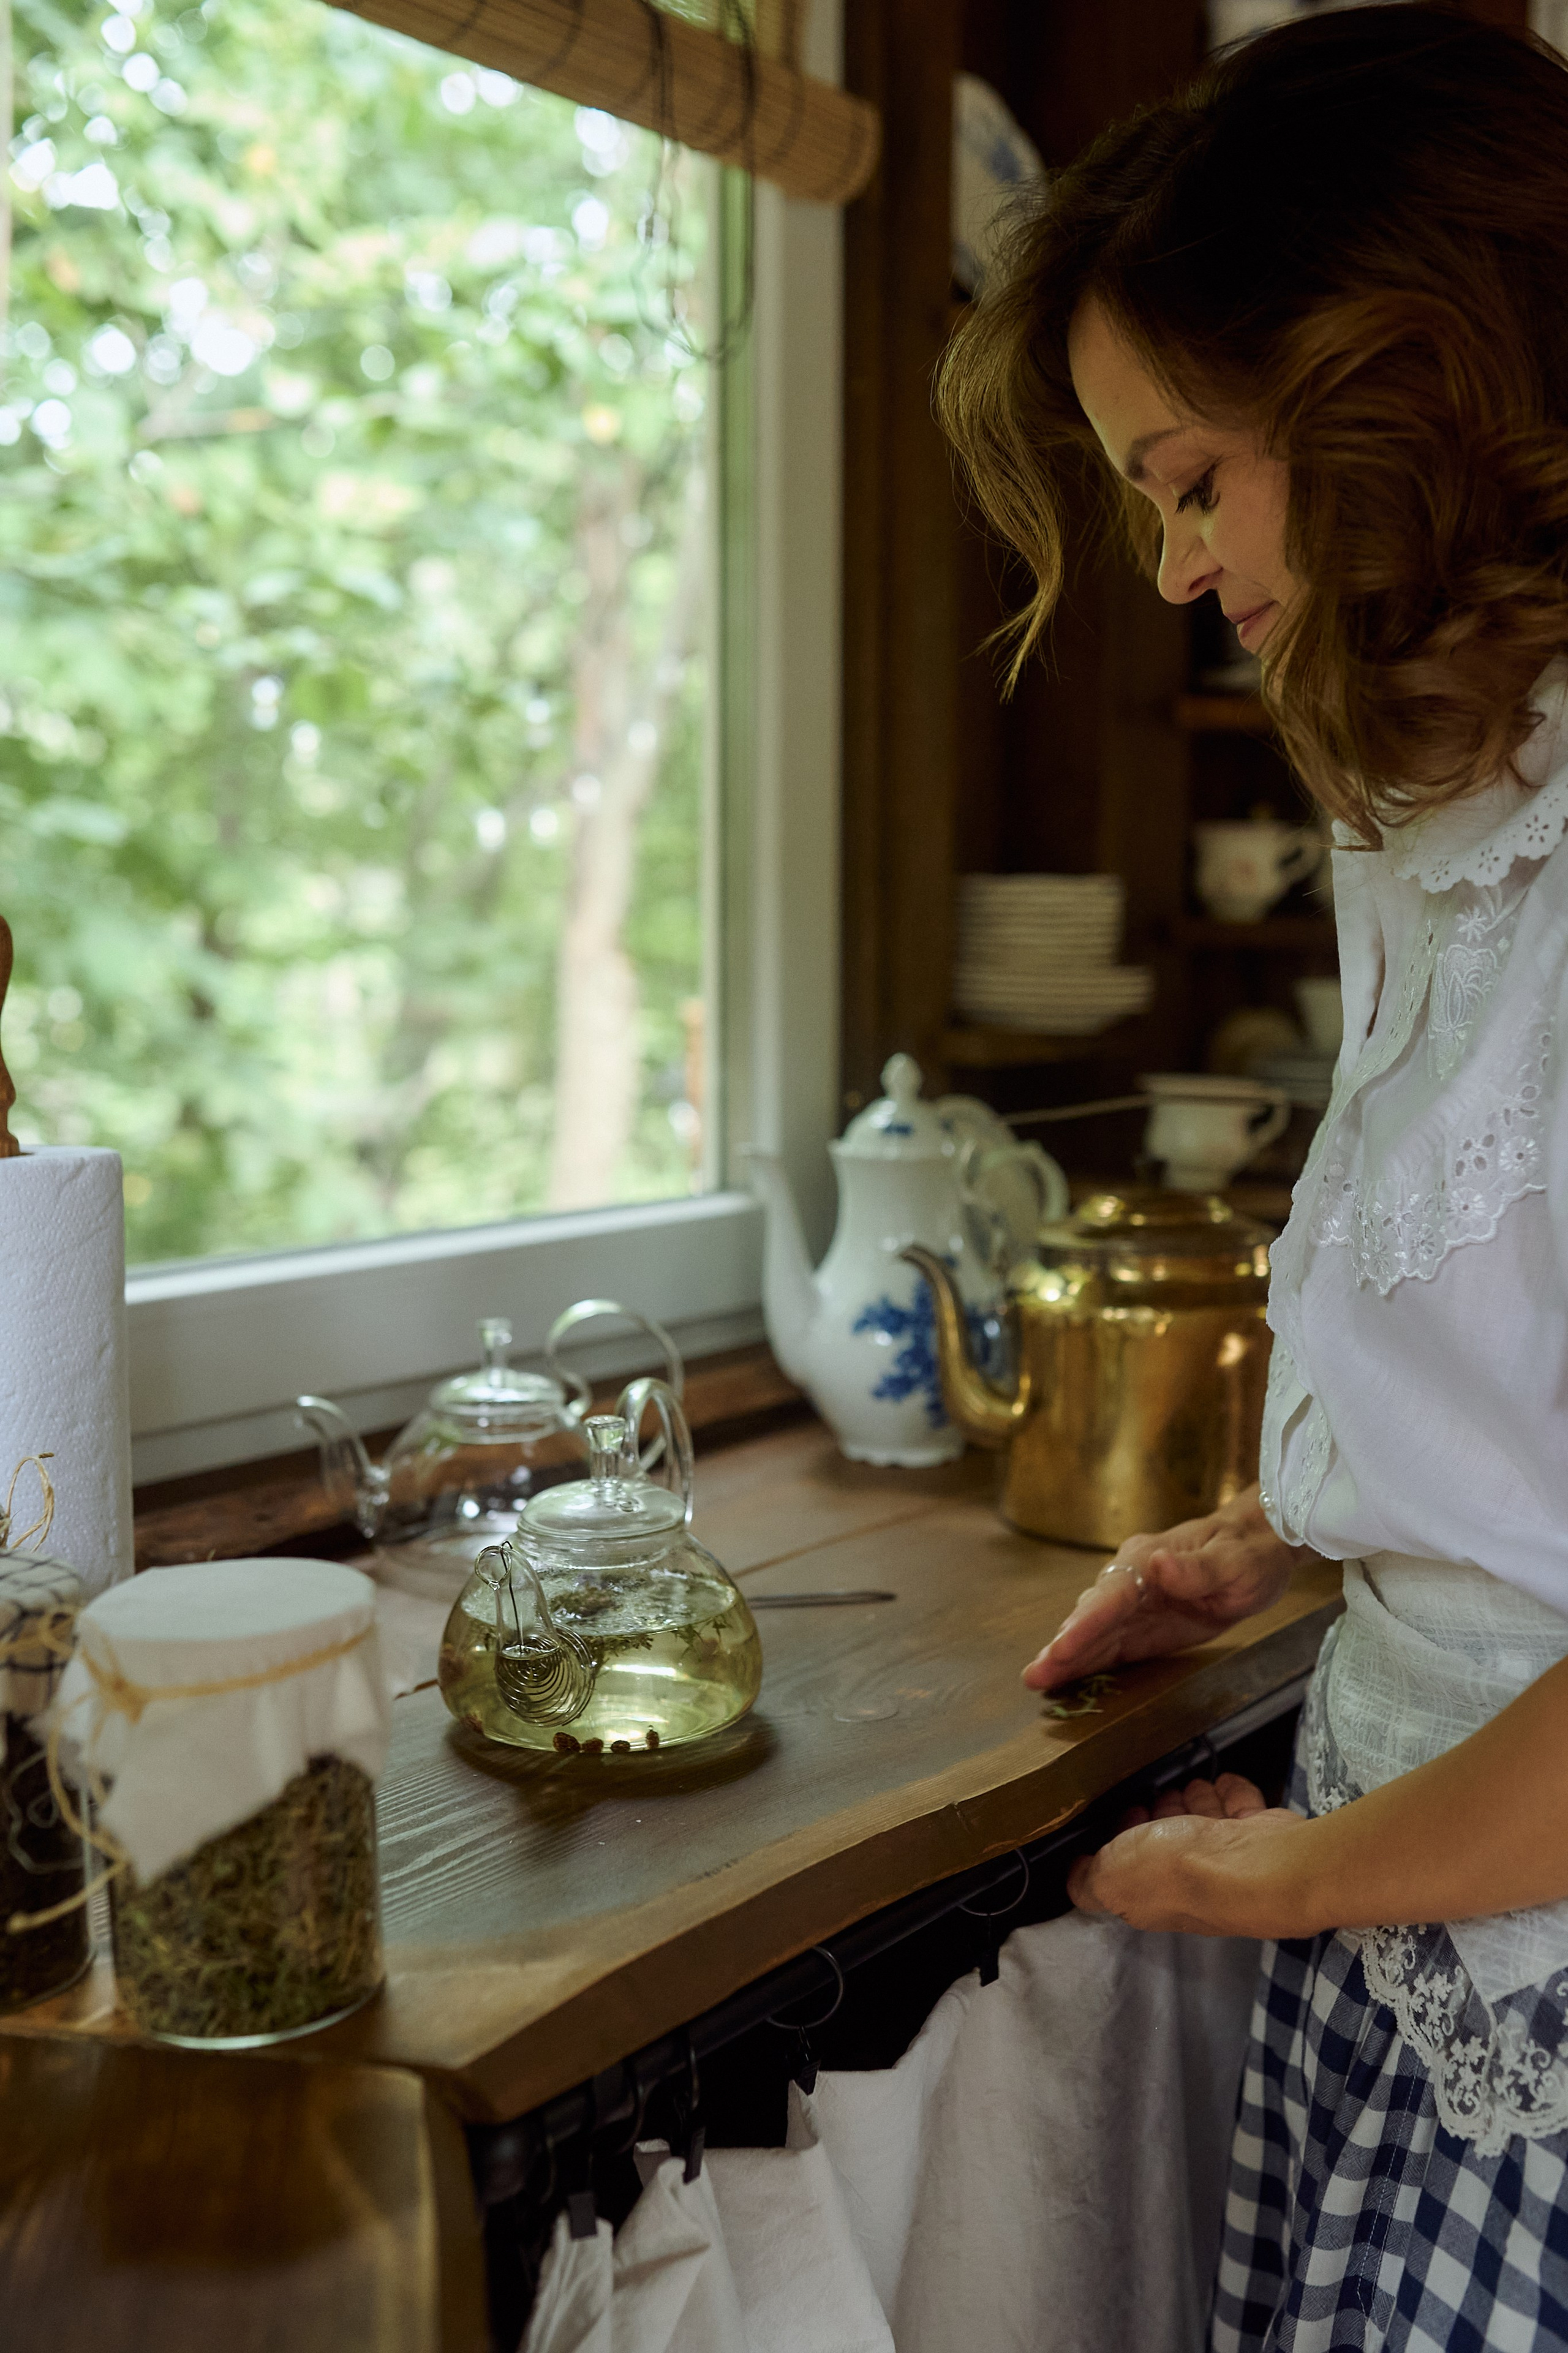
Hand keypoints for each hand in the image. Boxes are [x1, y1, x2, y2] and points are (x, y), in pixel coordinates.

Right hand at [1023, 1483, 1313, 1693]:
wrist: (1256, 1548)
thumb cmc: (1247, 1553)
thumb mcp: (1234, 1562)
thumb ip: (1196, 1568)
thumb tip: (1157, 1565)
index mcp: (1147, 1559)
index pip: (1111, 1594)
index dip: (1086, 1623)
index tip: (1062, 1646)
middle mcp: (1130, 1579)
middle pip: (1092, 1614)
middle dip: (1064, 1645)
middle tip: (1035, 1674)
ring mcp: (1133, 1603)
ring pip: (1093, 1632)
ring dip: (1066, 1656)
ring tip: (1036, 1680)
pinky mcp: (1141, 1625)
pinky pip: (1109, 1644)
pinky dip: (1086, 1661)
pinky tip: (1063, 1679)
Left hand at [1066, 1772, 1324, 1938]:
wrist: (1259, 1867)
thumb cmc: (1180, 1869)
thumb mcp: (1113, 1877)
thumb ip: (1089, 1881)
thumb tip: (1076, 1879)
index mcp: (1151, 1896)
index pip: (1133, 1864)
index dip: (1126, 1836)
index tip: (1128, 1810)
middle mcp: (1191, 1883)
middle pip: (1170, 1841)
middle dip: (1162, 1814)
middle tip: (1162, 1792)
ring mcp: (1230, 1861)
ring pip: (1206, 1823)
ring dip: (1198, 1802)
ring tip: (1194, 1787)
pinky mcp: (1261, 1839)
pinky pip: (1243, 1809)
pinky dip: (1234, 1794)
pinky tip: (1226, 1784)